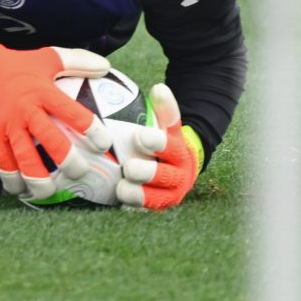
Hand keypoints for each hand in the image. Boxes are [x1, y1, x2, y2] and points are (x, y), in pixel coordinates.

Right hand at [0, 30, 104, 188]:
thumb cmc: (22, 64)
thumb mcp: (50, 57)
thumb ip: (78, 61)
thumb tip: (105, 66)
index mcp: (43, 91)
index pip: (71, 112)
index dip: (89, 129)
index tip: (104, 144)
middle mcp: (25, 110)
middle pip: (49, 138)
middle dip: (66, 159)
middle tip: (80, 173)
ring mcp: (7, 125)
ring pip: (22, 157)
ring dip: (36, 178)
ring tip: (48, 192)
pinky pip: (2, 162)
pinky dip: (11, 179)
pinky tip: (21, 191)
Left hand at [105, 83, 200, 208]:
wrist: (180, 169)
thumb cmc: (166, 142)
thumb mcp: (167, 125)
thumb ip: (165, 109)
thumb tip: (159, 88)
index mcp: (181, 151)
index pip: (171, 146)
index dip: (158, 142)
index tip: (140, 136)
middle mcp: (180, 175)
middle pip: (165, 176)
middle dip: (147, 172)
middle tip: (129, 167)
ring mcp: (170, 195)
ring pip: (156, 198)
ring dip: (139, 194)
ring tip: (121, 187)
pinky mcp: (159, 208)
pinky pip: (146, 213)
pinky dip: (134, 209)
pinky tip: (119, 205)